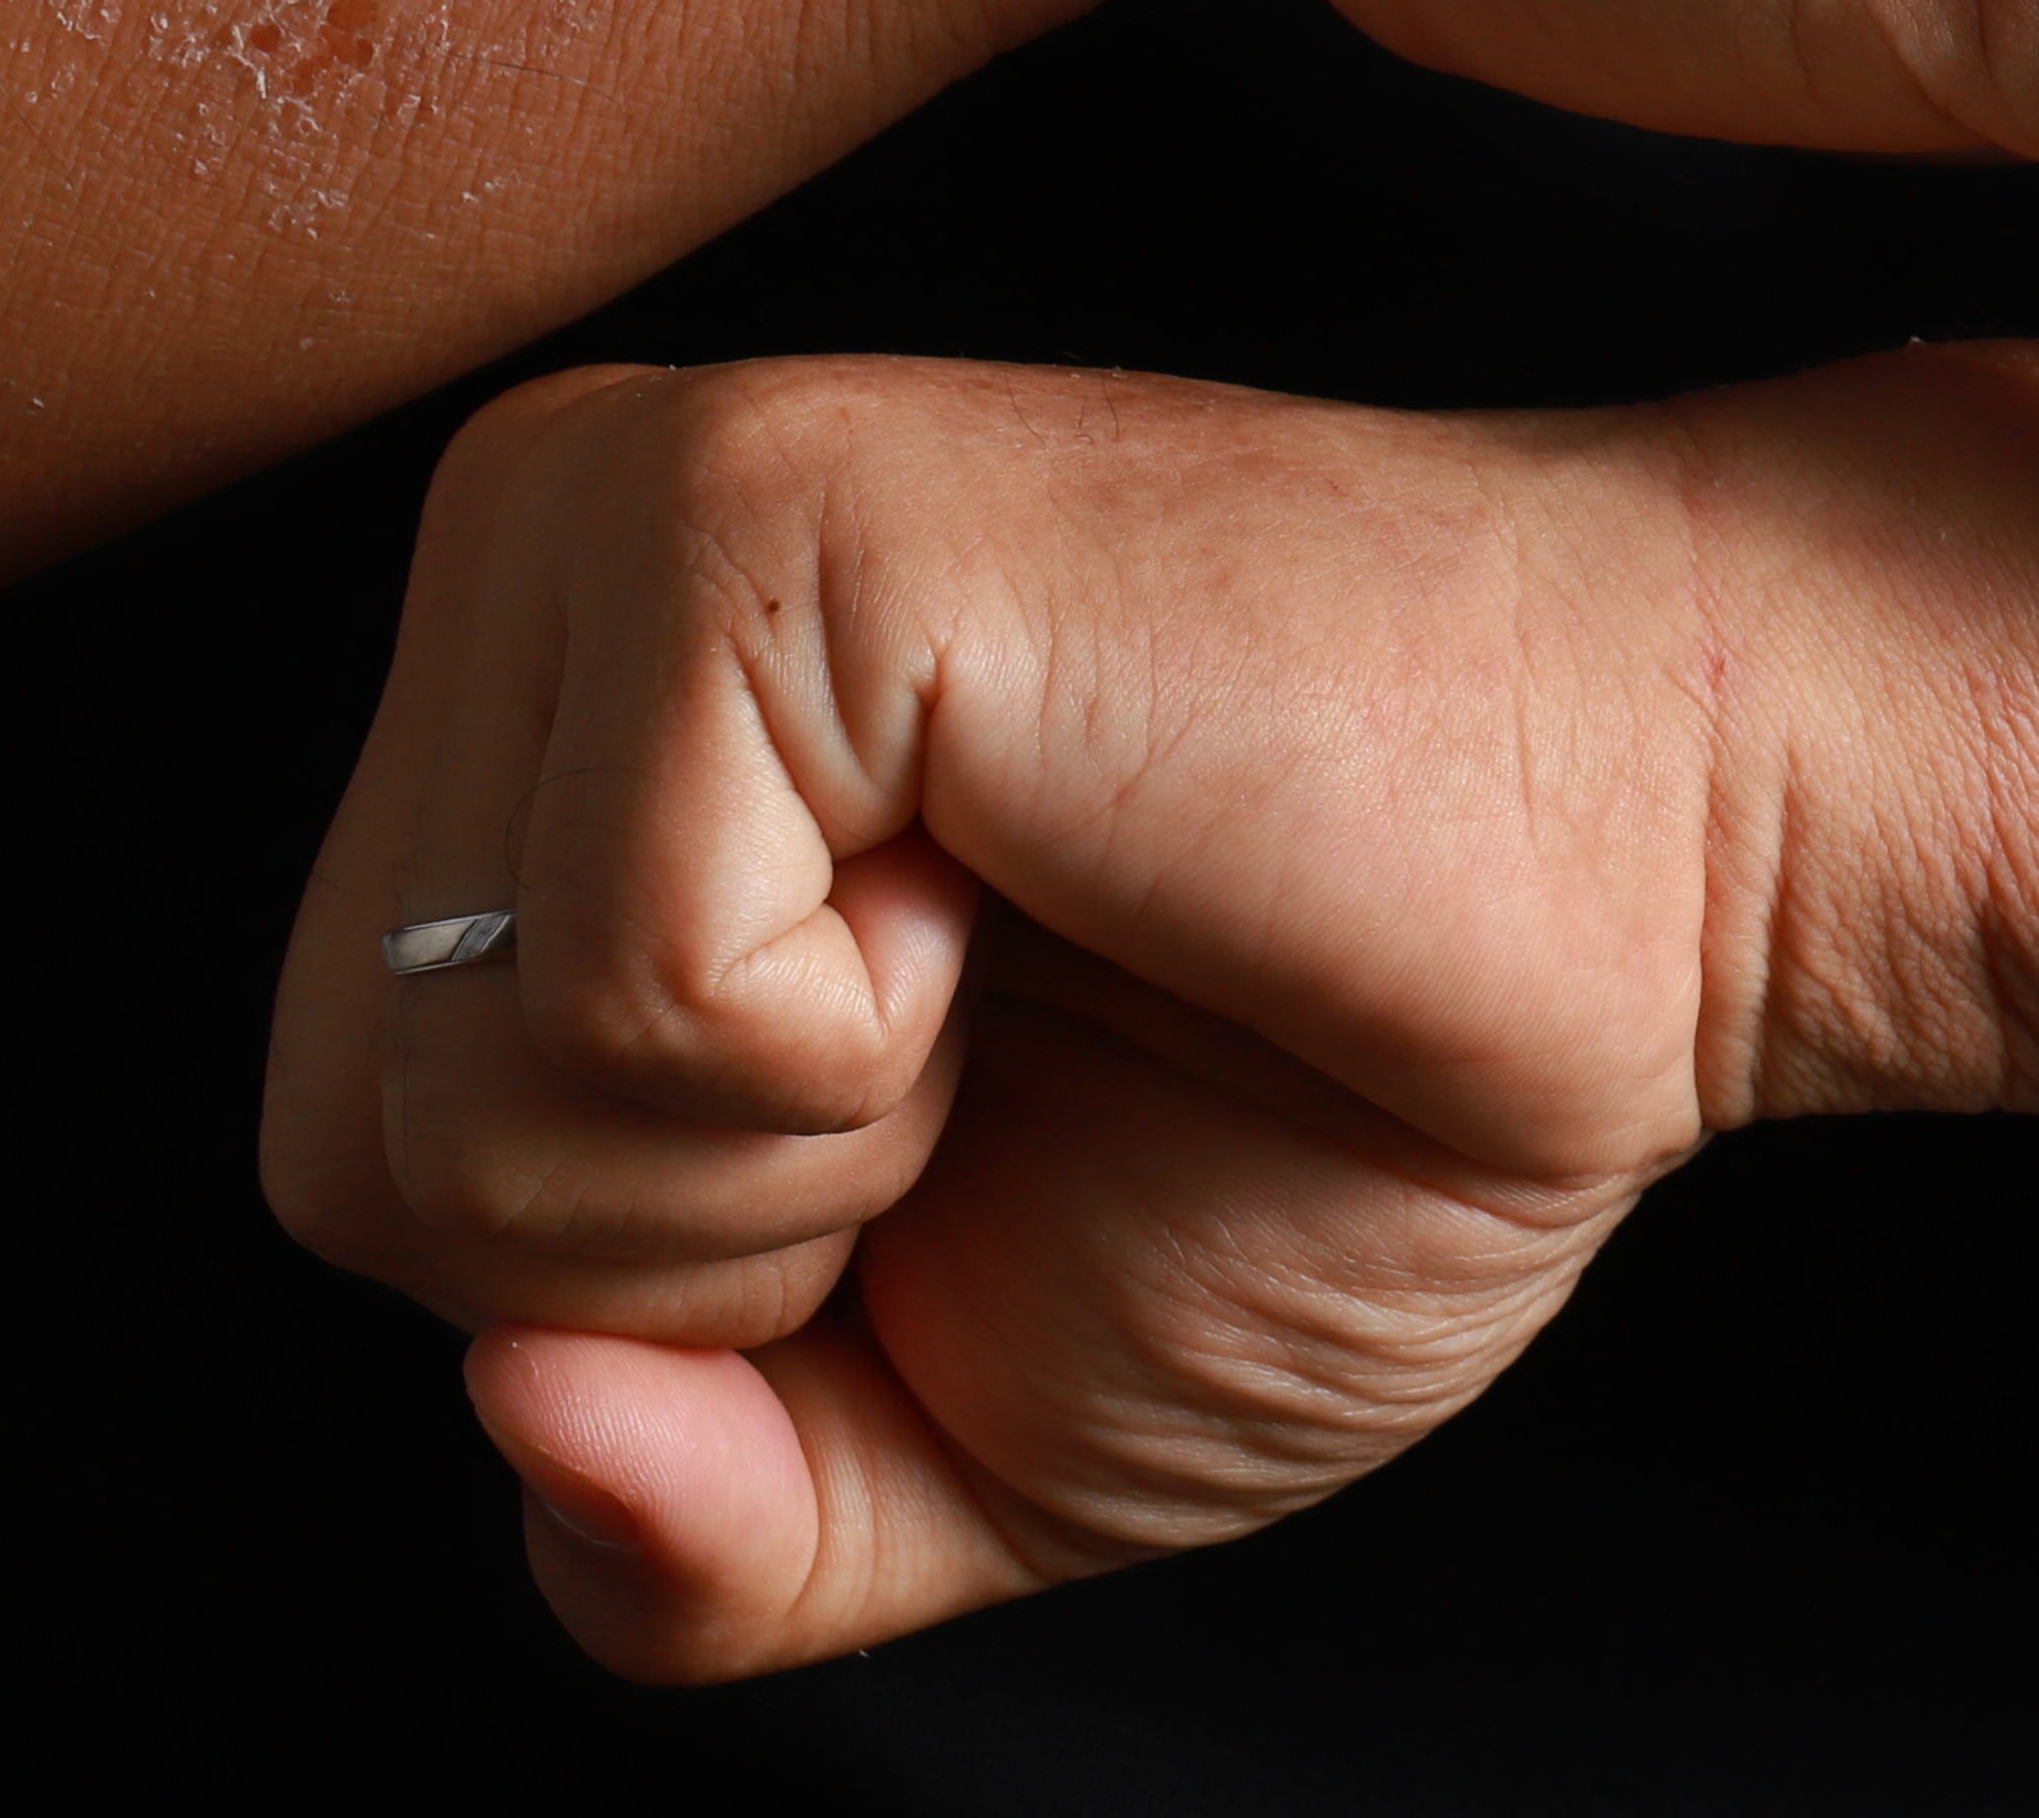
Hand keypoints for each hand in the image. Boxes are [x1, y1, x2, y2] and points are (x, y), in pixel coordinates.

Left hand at [255, 353, 1996, 1680]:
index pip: (356, 1174)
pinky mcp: (753, 518)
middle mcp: (532, 552)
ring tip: (1024, 944)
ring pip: (451, 1080)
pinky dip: (849, 1047)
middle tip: (1008, 1041)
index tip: (967, 1105)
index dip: (679, 1299)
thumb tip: (514, 1415)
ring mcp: (624, 507)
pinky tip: (1029, 871)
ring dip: (792, 1155)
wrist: (1684, 873)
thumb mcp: (959, 1436)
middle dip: (714, 1253)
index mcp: (537, 719)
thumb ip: (682, 1530)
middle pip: (355, 1152)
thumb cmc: (1362, 1084)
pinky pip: (614, 987)